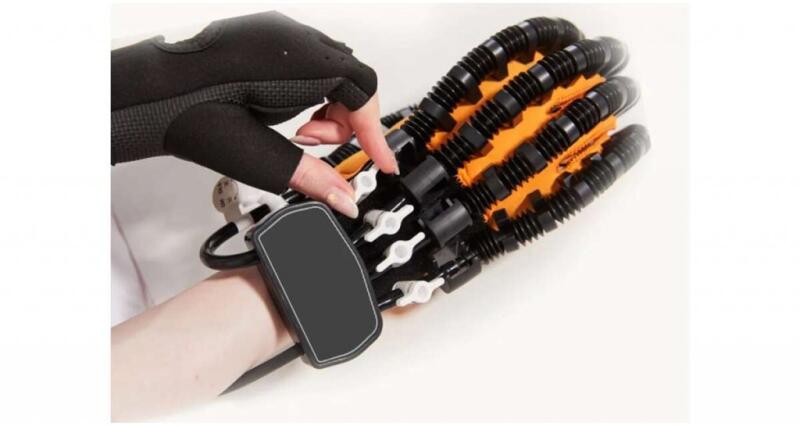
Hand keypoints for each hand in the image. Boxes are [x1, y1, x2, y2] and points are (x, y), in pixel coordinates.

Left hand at [111, 11, 396, 215]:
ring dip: (327, 105)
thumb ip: (311, 176)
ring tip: (297, 131)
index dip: (375, 132)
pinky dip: (309, 90)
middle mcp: (295, 38)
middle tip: (316, 145)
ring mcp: (280, 32)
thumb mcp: (260, 155)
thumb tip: (344, 199)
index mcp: (302, 63)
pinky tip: (284, 110)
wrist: (145, 94)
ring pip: (332, 70)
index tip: (381, 162)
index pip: (364, 92)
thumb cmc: (190, 113)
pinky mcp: (265, 34)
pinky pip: (308, 61)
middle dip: (346, 120)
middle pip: (353, 80)